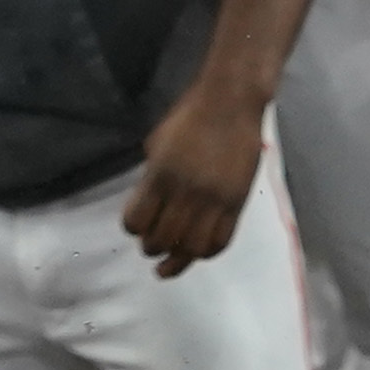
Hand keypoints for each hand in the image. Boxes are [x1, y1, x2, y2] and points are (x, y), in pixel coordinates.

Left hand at [124, 77, 269, 276]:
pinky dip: (206, 253)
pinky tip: (197, 254)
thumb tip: (149, 206)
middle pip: (163, 239)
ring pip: (191, 248)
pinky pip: (221, 241)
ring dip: (177, 261)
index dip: (132, 229)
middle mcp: (185, 193)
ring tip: (169, 265)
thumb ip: (152, 178)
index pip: (138, 220)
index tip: (135, 229)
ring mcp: (214, 200)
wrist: (231, 103)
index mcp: (160, 176)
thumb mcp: (157, 144)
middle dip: (151, 248)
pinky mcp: (236, 203)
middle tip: (150, 248)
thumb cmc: (188, 117)